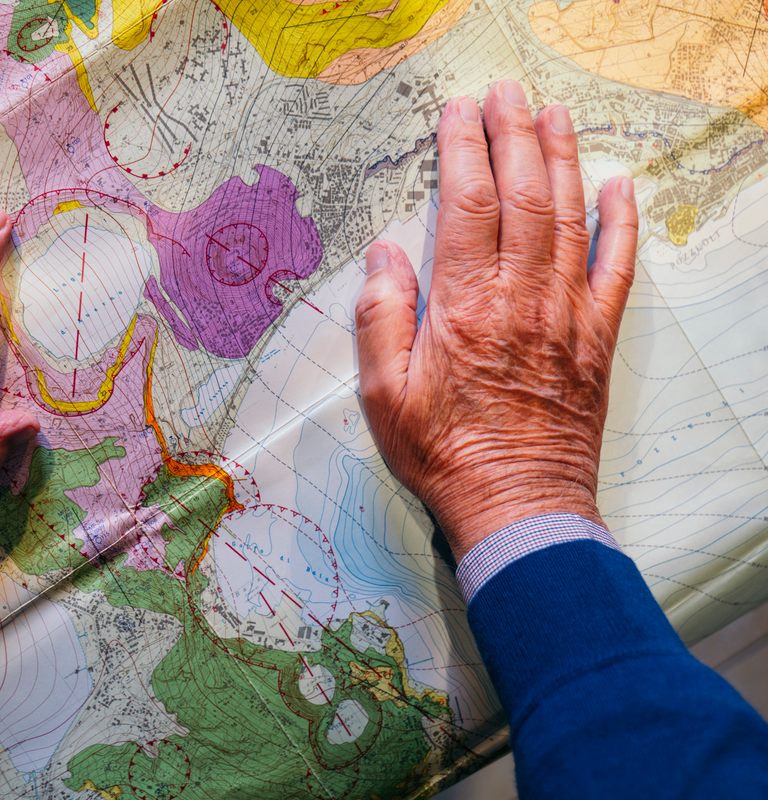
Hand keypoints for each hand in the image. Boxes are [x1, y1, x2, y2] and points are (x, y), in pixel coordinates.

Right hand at [355, 80, 637, 559]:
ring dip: (562, 160)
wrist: (517, 506)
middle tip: (506, 92)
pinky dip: (620, 223)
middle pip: (523, 197)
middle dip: (514, 135)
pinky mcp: (596, 338)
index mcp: (464, 308)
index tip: (458, 113)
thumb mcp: (382, 395)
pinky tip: (618, 187)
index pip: (468, 207)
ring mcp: (566, 315)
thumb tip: (385, 254)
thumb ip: (381, 318)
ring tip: (552, 115)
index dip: (465, 151)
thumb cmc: (444, 453)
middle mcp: (522, 299)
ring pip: (569, 219)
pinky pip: (616, 268)